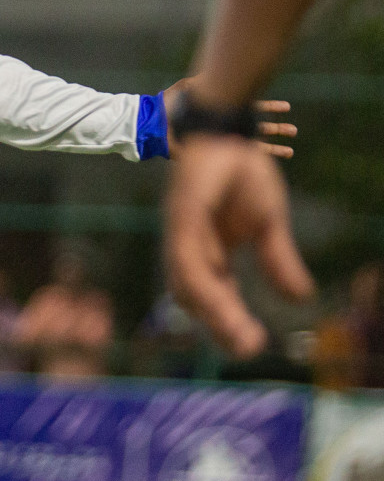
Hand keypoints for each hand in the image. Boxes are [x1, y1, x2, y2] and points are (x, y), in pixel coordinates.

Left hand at [162, 78, 297, 158]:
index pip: (251, 108)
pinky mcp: (215, 150)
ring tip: (291, 146)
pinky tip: (272, 159)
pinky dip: (256, 156)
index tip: (287, 108)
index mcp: (221, 111)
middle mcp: (224, 125)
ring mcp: (221, 138)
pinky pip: (239, 153)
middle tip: (295, 131)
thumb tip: (212, 70)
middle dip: (276, 129)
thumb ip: (200, 80)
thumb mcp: (186, 88)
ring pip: (253, 142)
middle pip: (257, 126)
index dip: (269, 108)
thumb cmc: (168, 107)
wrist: (156, 125)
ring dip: (272, 145)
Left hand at [162, 89, 313, 357]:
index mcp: (207, 249)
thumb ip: (277, 260)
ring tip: (240, 337)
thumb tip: (300, 299)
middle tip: (246, 349)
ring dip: (213, 313)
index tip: (251, 344)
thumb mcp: (268, 223)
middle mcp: (188, 245)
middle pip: (194, 297)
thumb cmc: (242, 172)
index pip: (214, 294)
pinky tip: (218, 302)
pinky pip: (187, 257)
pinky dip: (201, 282)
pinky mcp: (181, 217)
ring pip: (189, 284)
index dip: (229, 319)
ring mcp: (181, 231)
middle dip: (219, 325)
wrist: (228, 130)